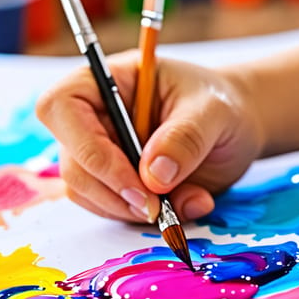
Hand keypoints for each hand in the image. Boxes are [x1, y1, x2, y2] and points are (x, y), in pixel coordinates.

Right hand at [37, 52, 264, 223]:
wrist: (237, 129)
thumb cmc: (221, 105)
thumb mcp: (214, 112)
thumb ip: (186, 138)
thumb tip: (153, 176)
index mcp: (107, 81)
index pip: (61, 107)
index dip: (87, 149)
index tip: (135, 182)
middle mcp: (93, 118)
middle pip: (72, 162)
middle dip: (114, 192)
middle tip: (159, 208)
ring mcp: (100, 154)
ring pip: (87, 193)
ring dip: (131, 210)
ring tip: (187, 201)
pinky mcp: (115, 185)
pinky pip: (111, 210)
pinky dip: (145, 218)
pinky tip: (185, 205)